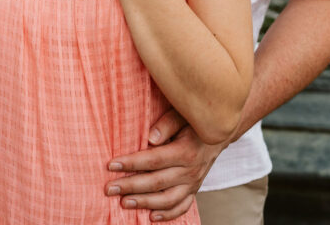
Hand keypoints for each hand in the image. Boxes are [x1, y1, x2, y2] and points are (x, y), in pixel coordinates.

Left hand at [106, 109, 225, 220]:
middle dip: (130, 186)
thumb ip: (167, 123)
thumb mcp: (183, 114)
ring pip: (167, 200)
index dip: (131, 163)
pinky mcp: (194, 190)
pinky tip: (151, 216)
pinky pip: (182, 207)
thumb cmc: (195, 119)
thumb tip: (150, 138)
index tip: (111, 165)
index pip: (153, 160)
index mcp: (186, 151)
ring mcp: (193, 183)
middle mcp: (190, 170)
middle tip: (109, 188)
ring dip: (144, 203)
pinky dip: (167, 215)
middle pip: (156, 182)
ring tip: (124, 202)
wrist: (220, 132)